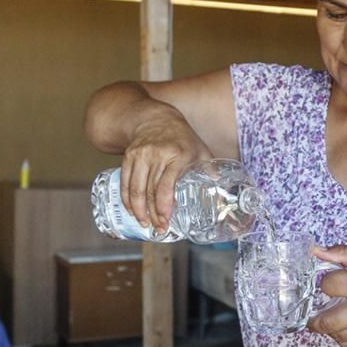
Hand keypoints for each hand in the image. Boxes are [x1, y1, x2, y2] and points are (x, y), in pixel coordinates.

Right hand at [120, 111, 212, 231]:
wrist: (155, 117)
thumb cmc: (181, 136)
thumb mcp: (199, 149)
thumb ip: (208, 170)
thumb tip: (221, 194)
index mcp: (177, 155)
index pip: (166, 185)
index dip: (164, 206)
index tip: (166, 220)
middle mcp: (156, 154)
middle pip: (150, 191)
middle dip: (153, 214)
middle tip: (159, 228)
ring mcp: (140, 155)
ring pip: (135, 189)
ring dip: (138, 210)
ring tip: (144, 223)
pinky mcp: (128, 156)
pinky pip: (125, 182)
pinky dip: (127, 199)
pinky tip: (132, 210)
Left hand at [307, 245, 346, 346]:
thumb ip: (341, 253)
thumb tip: (316, 252)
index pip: (328, 286)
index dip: (324, 282)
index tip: (328, 281)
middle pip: (328, 321)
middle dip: (314, 318)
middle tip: (311, 313)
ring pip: (337, 335)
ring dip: (327, 328)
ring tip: (327, 318)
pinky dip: (340, 337)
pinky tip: (340, 326)